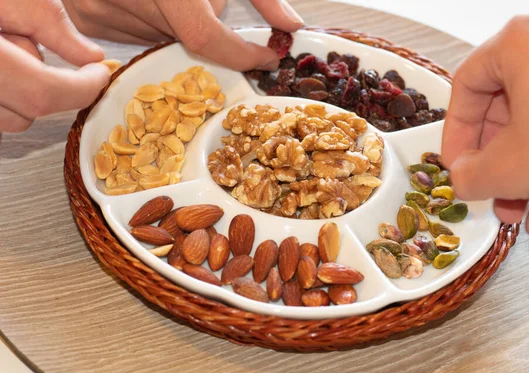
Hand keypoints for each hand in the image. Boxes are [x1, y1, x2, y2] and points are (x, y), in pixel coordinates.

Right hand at [0, 0, 109, 132]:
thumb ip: (51, 26)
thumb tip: (91, 57)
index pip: (43, 93)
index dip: (82, 88)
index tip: (99, 75)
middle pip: (24, 113)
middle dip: (44, 85)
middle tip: (24, 40)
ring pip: (5, 118)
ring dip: (17, 90)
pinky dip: (1, 91)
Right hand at [62, 0, 303, 70]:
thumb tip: (291, 26)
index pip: (205, 37)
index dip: (240, 54)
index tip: (267, 57)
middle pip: (185, 38)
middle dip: (203, 22)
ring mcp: (99, 9)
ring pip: (161, 39)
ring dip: (175, 23)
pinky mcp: (87, 16)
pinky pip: (134, 35)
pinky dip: (148, 22)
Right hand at [441, 8, 528, 236]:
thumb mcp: (510, 168)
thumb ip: (470, 175)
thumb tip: (461, 179)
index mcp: (521, 42)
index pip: (466, 88)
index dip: (455, 135)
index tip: (456, 165)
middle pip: (506, 107)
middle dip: (496, 162)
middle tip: (489, 191)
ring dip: (525, 171)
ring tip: (519, 211)